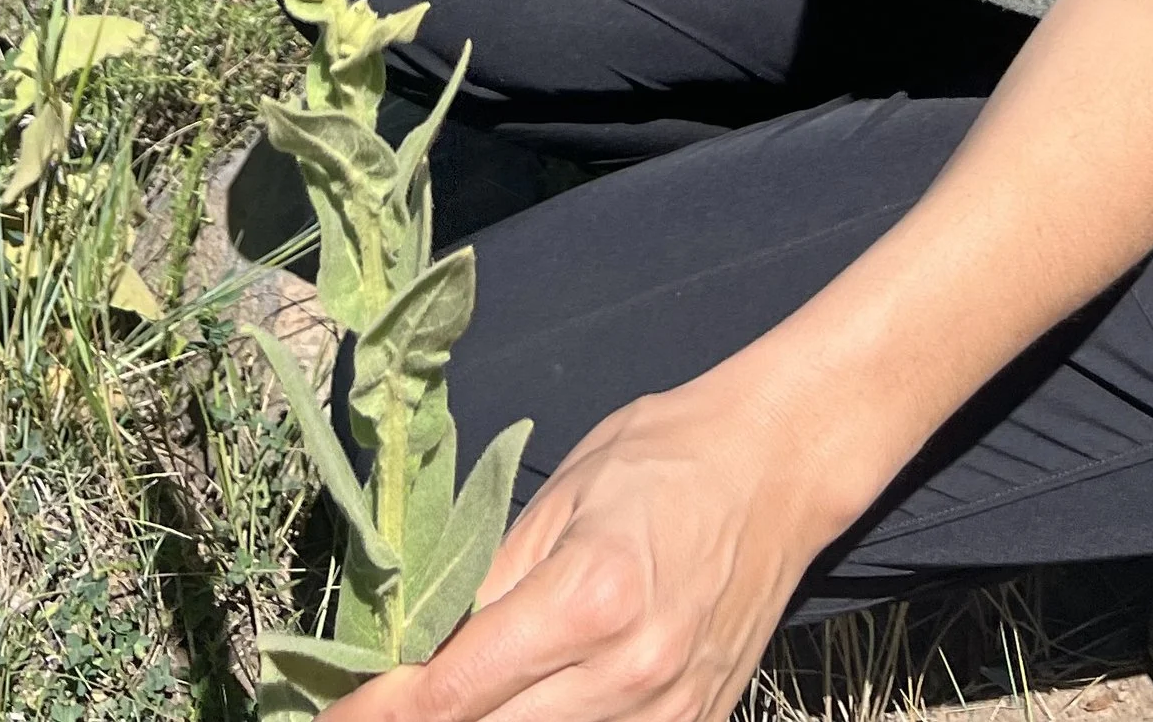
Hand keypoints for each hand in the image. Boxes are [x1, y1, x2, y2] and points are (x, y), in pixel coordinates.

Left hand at [331, 369, 826, 721]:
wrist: (779, 470)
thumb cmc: (664, 457)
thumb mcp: (561, 496)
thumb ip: (488, 583)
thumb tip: (414, 653)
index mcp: (588, 597)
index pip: (455, 692)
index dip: (380, 718)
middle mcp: (629, 674)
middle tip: (373, 717)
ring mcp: (668, 716)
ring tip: (448, 702)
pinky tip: (528, 702)